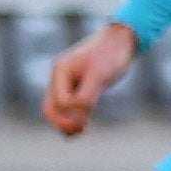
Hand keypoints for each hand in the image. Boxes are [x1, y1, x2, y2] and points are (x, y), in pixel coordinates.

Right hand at [42, 20, 137, 136]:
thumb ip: (86, 97)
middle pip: (50, 107)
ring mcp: (66, 81)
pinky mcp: (77, 84)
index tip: (87, 122)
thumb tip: (77, 118)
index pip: (58, 102)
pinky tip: (85, 123)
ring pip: (58, 108)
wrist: (120, 39)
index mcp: (60, 71)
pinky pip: (68, 105)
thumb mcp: (99, 76)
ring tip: (81, 130)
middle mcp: (59, 77)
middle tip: (79, 132)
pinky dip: (73, 116)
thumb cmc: (110, 54)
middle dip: (62, 123)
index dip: (70, 115)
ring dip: (66, 122)